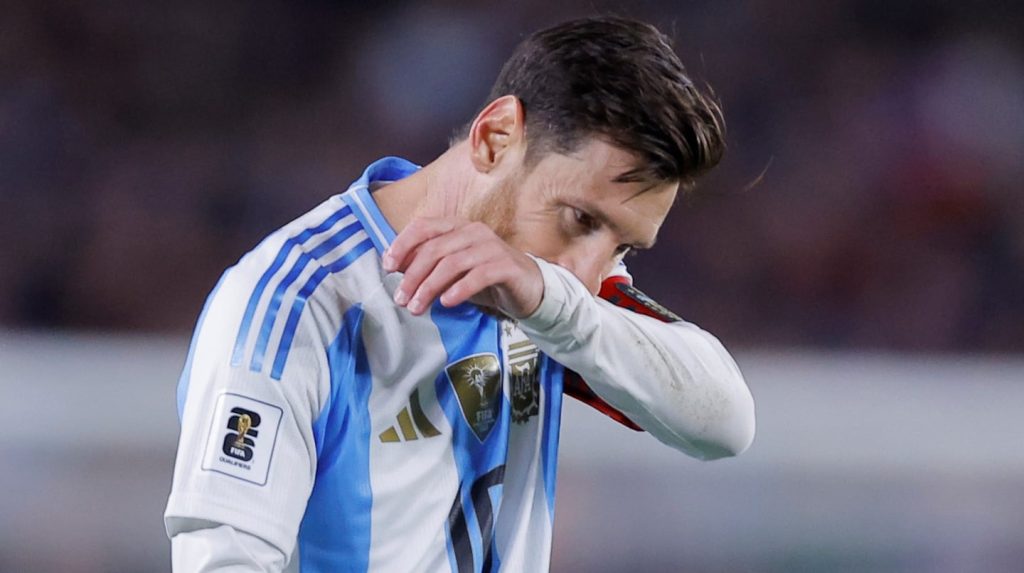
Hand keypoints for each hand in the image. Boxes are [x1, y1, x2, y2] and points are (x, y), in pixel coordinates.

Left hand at [381, 217, 543, 317]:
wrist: (528, 289)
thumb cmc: (485, 279)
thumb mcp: (451, 272)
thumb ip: (425, 265)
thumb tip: (394, 265)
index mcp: (457, 227)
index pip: (424, 226)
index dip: (402, 244)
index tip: (387, 267)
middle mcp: (474, 232)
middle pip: (434, 249)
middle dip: (413, 275)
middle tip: (401, 299)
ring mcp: (492, 247)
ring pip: (453, 263)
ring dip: (430, 287)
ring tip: (418, 308)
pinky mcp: (506, 266)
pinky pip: (478, 276)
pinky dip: (459, 289)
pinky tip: (447, 303)